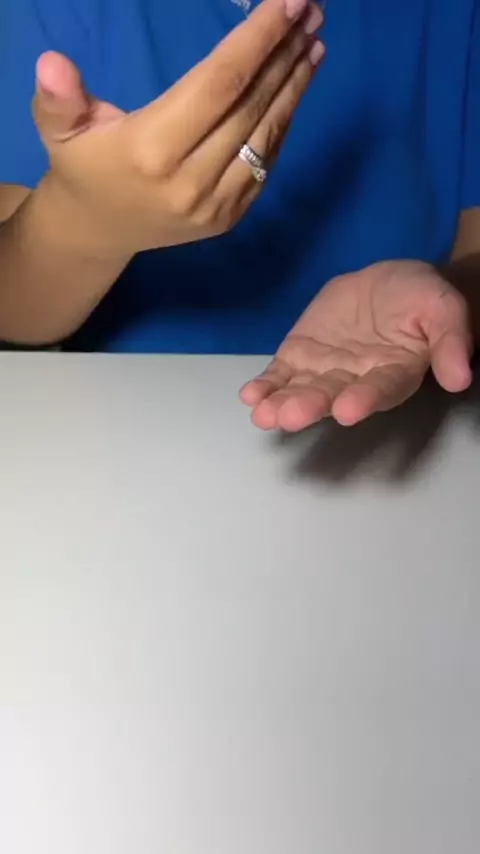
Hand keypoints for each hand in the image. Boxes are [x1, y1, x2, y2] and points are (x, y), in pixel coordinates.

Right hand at [32, 0, 323, 258]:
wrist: (100, 230)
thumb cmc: (84, 166)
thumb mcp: (59, 129)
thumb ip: (58, 99)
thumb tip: (50, 61)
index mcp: (152, 151)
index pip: (219, 85)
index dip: (258, 41)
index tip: (288, 4)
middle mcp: (191, 181)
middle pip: (250, 106)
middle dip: (285, 54)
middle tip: (311, 12)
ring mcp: (215, 205)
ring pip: (266, 136)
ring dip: (295, 87)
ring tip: (314, 43)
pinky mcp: (229, 218)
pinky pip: (265, 164)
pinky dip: (283, 123)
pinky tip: (294, 88)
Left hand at [240, 260, 472, 430]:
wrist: (389, 282)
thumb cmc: (420, 298)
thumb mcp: (442, 309)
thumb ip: (450, 341)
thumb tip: (460, 377)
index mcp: (394, 374)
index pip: (379, 390)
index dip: (364, 400)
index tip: (347, 410)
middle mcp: (356, 381)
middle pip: (333, 397)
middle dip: (311, 406)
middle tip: (290, 416)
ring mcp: (324, 371)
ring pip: (302, 391)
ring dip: (282, 403)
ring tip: (264, 414)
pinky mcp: (301, 356)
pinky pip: (282, 375)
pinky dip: (266, 385)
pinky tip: (251, 395)